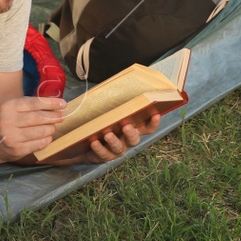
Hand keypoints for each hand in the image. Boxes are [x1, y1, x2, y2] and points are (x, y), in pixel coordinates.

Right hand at [0, 96, 65, 166]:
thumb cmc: (5, 122)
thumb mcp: (12, 109)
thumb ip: (30, 105)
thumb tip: (55, 103)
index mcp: (9, 107)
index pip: (34, 103)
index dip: (51, 103)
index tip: (63, 104)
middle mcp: (9, 121)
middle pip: (38, 118)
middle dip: (54, 116)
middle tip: (63, 116)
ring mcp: (12, 137)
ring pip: (40, 131)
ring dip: (50, 129)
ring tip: (53, 127)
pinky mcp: (17, 149)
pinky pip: (38, 144)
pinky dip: (46, 140)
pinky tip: (47, 137)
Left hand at [44, 111, 162, 165]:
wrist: (84, 140)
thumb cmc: (101, 121)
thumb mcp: (108, 111)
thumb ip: (115, 102)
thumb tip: (117, 84)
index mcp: (132, 128)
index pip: (147, 127)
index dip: (153, 123)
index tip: (156, 114)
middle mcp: (126, 140)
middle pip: (135, 139)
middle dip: (131, 133)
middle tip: (126, 126)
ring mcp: (116, 149)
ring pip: (119, 148)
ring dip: (114, 141)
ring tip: (107, 134)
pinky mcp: (104, 156)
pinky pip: (103, 154)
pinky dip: (99, 148)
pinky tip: (94, 142)